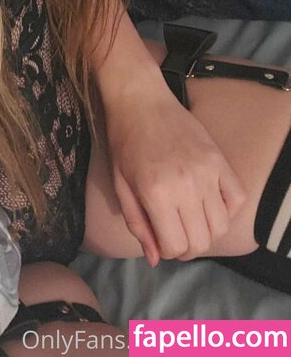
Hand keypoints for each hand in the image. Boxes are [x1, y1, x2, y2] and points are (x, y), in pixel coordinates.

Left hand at [102, 87, 247, 265]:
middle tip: (175, 232)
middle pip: (201, 242)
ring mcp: (207, 172)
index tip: (159, 238)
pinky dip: (227, 209)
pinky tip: (208, 202)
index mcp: (156, 193)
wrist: (140, 100)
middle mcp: (186, 186)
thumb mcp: (120, 184)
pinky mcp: (220, 160)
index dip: (166, 250)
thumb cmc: (124, 142)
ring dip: (206, 231)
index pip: (175, 246)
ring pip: (220, 226)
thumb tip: (155, 259)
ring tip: (190, 219)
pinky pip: (238, 199)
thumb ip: (138, 224)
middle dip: (186, 246)